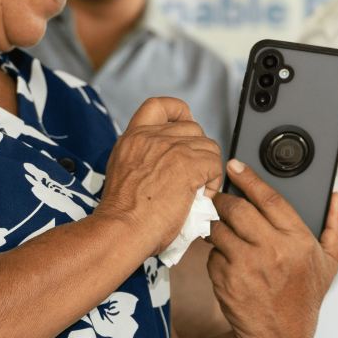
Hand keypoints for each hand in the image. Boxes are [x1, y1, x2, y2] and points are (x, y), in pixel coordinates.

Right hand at [96, 97, 224, 256]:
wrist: (121, 231)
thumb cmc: (122, 216)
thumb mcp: (123, 174)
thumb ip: (144, 160)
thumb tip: (170, 167)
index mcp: (133, 139)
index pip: (158, 106)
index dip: (178, 111)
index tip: (186, 124)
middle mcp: (151, 137)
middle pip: (193, 128)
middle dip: (199, 151)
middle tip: (194, 175)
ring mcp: (171, 148)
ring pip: (209, 147)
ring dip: (209, 169)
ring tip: (197, 191)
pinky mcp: (188, 164)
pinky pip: (216, 165)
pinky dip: (214, 183)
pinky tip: (201, 198)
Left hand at [205, 159, 337, 337]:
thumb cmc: (303, 297)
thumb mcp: (329, 263)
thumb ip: (337, 227)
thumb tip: (336, 198)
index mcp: (298, 239)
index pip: (269, 197)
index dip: (249, 177)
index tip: (235, 166)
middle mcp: (272, 250)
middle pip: (237, 208)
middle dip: (225, 199)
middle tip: (220, 197)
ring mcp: (247, 265)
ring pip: (219, 228)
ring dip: (216, 224)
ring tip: (222, 227)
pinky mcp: (226, 280)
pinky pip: (212, 253)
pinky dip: (215, 252)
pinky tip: (226, 257)